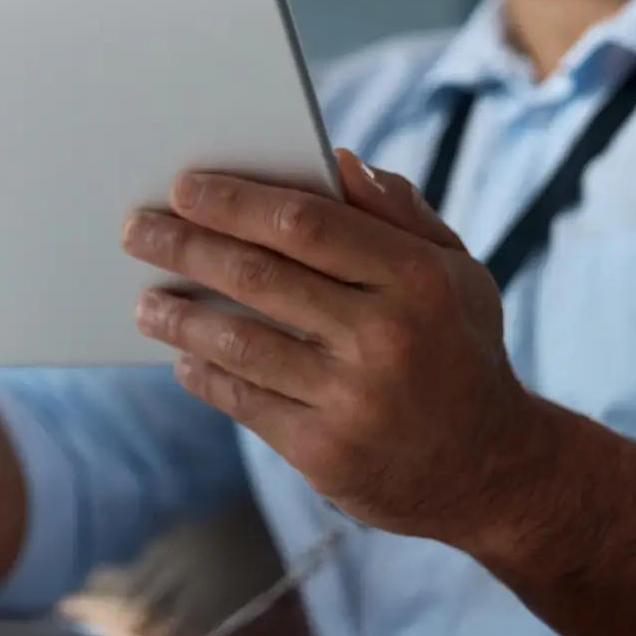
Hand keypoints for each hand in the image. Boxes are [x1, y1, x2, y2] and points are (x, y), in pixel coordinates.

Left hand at [122, 152, 555, 551]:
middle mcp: (386, 337)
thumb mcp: (458, 273)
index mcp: (418, 280)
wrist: (498, 474)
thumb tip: (337, 161)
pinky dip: (204, 373)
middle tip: (136, 230)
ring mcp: (354, 400)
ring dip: (178, 314)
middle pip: (258, 276)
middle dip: (185, 246)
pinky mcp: (326, 454)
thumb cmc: (461, 350)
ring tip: (144, 299)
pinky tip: (183, 355)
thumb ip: (398, 214)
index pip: (306, 224)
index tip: (184, 186)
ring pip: (238, 342)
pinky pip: (244, 401)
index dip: (236, 202)